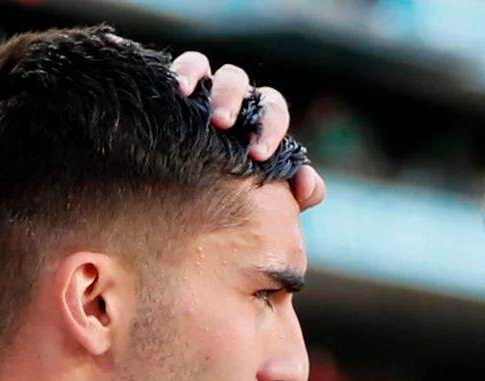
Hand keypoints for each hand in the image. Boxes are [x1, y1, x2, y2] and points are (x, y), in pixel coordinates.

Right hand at [169, 50, 328, 207]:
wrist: (194, 209)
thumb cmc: (237, 198)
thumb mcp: (270, 201)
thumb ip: (299, 192)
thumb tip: (306, 183)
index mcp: (260, 122)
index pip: (273, 112)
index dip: (269, 129)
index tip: (258, 154)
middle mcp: (238, 102)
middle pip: (247, 87)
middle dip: (235, 102)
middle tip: (223, 124)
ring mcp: (211, 92)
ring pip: (221, 75)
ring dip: (215, 90)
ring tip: (204, 114)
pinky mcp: (183, 87)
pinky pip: (188, 67)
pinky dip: (185, 72)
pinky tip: (178, 91)